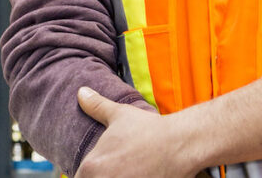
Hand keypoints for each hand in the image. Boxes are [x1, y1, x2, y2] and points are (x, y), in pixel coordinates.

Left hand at [73, 87, 203, 177]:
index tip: (108, 167)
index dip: (92, 173)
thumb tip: (80, 92)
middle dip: (107, 177)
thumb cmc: (149, 130)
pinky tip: (142, 176)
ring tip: (133, 173)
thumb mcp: (119, 115)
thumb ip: (96, 106)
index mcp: (90, 168)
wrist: (181, 144)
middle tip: (122, 170)